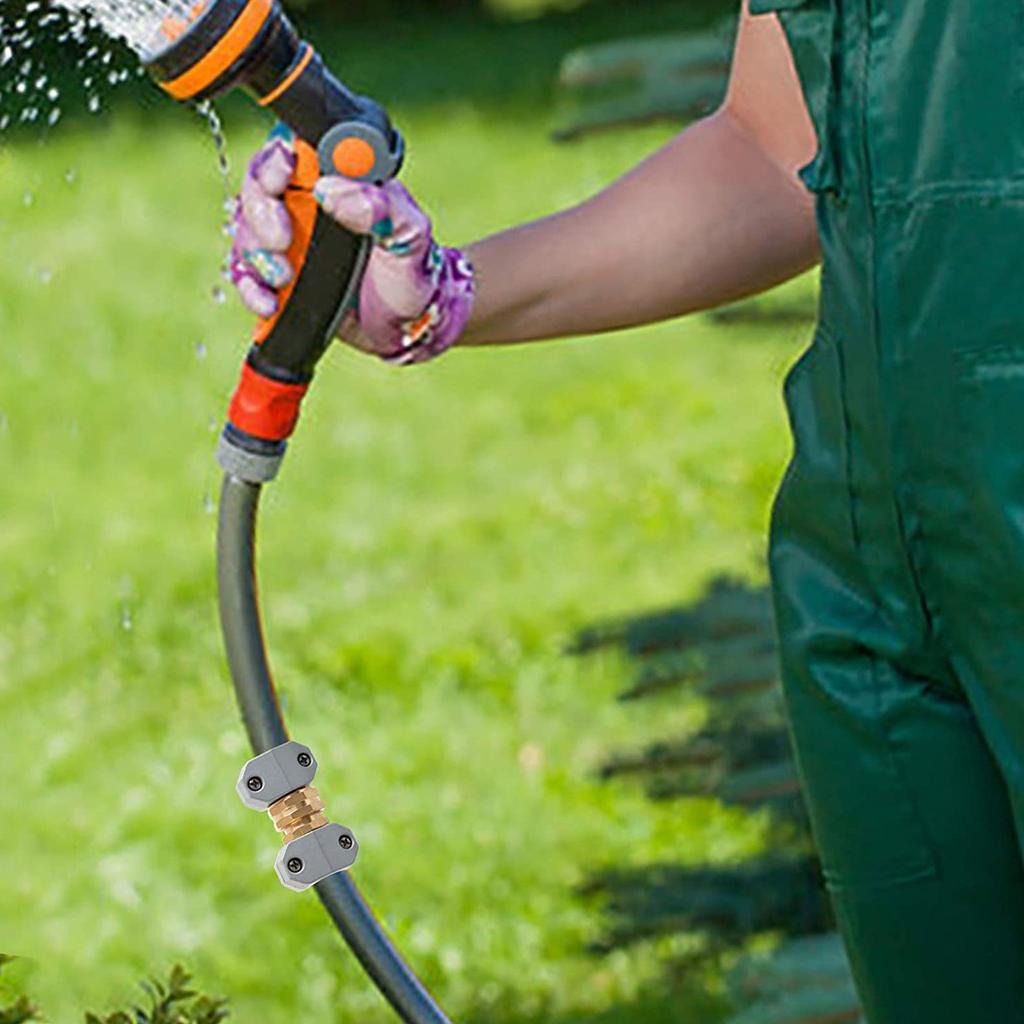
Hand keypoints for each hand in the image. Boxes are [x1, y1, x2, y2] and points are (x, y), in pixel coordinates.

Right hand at [230, 128, 474, 364]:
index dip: (276, 158)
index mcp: (338, 181)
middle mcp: (306, 205)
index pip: (291, 151)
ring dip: (255, 254)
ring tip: (283, 278)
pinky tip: (269, 302)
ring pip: (246, 231)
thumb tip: (333, 190)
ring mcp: (289, 242)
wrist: (408, 327)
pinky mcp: (278, 279)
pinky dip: (250, 288)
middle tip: (282, 240)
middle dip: (260, 212)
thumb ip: (383, 209)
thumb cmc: (413, 272)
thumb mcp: (411, 237)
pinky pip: (246, 275)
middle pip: (256, 188)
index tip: (283, 175)